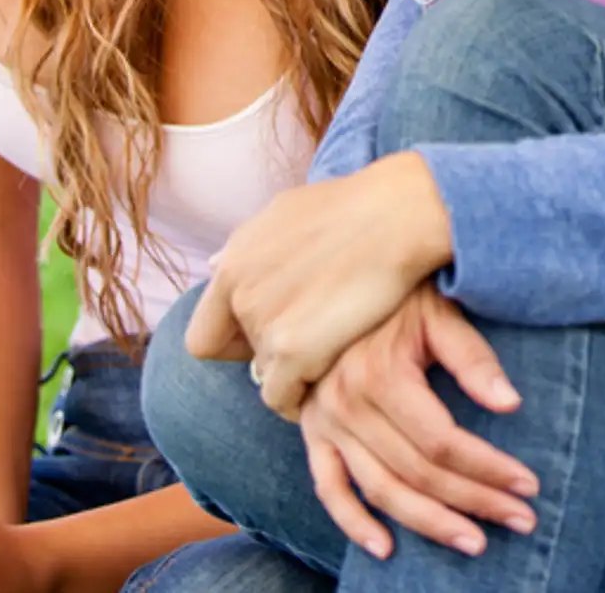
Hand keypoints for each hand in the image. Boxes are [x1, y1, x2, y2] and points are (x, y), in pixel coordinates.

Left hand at [186, 155, 454, 416]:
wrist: (399, 215)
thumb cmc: (356, 207)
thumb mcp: (288, 212)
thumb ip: (251, 249)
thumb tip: (215, 266)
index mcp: (234, 260)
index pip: (204, 334)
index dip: (237, 341)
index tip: (274, 331)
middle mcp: (239, 292)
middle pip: (243, 356)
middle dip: (273, 352)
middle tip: (313, 338)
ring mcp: (263, 322)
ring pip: (268, 375)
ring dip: (295, 369)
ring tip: (332, 350)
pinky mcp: (293, 350)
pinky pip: (283, 398)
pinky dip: (303, 398)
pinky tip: (330, 380)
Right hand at [300, 285, 538, 559]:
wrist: (340, 278)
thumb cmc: (404, 294)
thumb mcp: (440, 311)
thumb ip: (473, 357)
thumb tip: (512, 404)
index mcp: (381, 373)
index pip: (443, 441)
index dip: (488, 468)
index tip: (528, 486)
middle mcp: (348, 404)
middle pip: (417, 472)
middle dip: (473, 501)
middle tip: (521, 521)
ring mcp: (326, 422)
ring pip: (379, 490)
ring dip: (428, 524)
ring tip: (474, 542)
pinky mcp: (313, 432)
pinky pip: (328, 488)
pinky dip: (353, 523)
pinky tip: (386, 549)